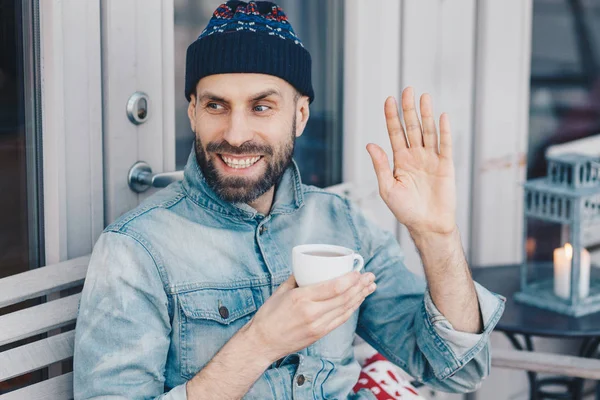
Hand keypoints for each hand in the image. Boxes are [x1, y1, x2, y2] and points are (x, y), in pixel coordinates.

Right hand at [247, 271, 375, 362]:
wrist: (263, 342)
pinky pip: (340, 320)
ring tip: (370, 287)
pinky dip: (351, 309)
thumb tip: (311, 267)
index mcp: (301, 297)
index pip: (333, 287)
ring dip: (360, 297)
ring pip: (345, 309)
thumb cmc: (269, 315)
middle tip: (370, 276)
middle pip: (343, 297)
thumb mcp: (281, 290)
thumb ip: (298, 278)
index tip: (358, 271)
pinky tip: (357, 302)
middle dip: (360, 286)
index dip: (350, 279)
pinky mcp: (319, 334)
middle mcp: (312, 312)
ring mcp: (317, 325)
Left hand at [366, 87, 456, 235]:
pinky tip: (442, 117)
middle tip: (407, 90)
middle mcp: (415, 156)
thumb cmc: (405, 210)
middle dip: (409, 109)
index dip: (392, 117)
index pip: (394, 133)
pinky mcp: (446, 166)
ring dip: (426, 114)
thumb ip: (380, 166)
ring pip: (428, 132)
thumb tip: (370, 145)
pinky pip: (445, 145)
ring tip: (423, 97)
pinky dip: (444, 131)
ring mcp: (431, 159)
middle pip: (412, 127)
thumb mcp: (387, 188)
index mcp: (399, 160)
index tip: (389, 100)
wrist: (427, 225)